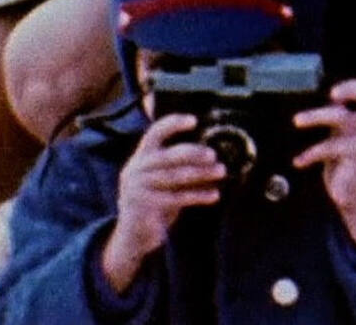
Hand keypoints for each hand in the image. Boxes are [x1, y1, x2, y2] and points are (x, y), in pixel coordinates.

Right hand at [102, 114, 222, 292]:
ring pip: (176, 177)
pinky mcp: (145, 206)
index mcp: (140, 158)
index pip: (154, 134)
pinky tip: (214, 194)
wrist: (133, 235)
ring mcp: (138, 188)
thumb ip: (175, 164)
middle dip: (194, 153)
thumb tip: (211, 153)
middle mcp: (136, 170)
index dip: (172, 124)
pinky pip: (177, 198)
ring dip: (202, 173)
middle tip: (214, 155)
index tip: (193, 120)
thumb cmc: (156, 200)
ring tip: (222, 171)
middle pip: (169, 156)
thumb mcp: (160, 179)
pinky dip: (199, 195)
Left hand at [294, 79, 355, 248]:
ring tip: (297, 121)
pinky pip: (328, 148)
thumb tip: (317, 98)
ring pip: (342, 117)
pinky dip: (309, 154)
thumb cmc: (346, 162)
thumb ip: (336, 118)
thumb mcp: (342, 136)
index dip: (355, 85)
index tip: (333, 91)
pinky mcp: (354, 158)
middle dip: (351, 89)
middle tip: (331, 94)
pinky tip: (298, 161)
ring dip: (316, 116)